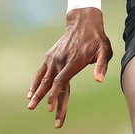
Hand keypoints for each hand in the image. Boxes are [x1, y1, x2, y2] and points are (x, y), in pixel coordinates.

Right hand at [28, 6, 112, 127]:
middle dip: (43, 98)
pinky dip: (35, 82)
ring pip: (43, 78)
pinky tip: (30, 93)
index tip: (50, 107)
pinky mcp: (49, 56)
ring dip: (36, 92)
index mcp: (74, 61)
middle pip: (50, 83)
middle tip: (35, 110)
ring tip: (30, 105)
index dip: (54, 95)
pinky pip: (40, 71)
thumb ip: (101, 65)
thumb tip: (99, 80)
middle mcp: (61, 60)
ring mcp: (53, 58)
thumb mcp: (104, 50)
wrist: (83, 23)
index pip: (61, 81)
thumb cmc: (96, 39)